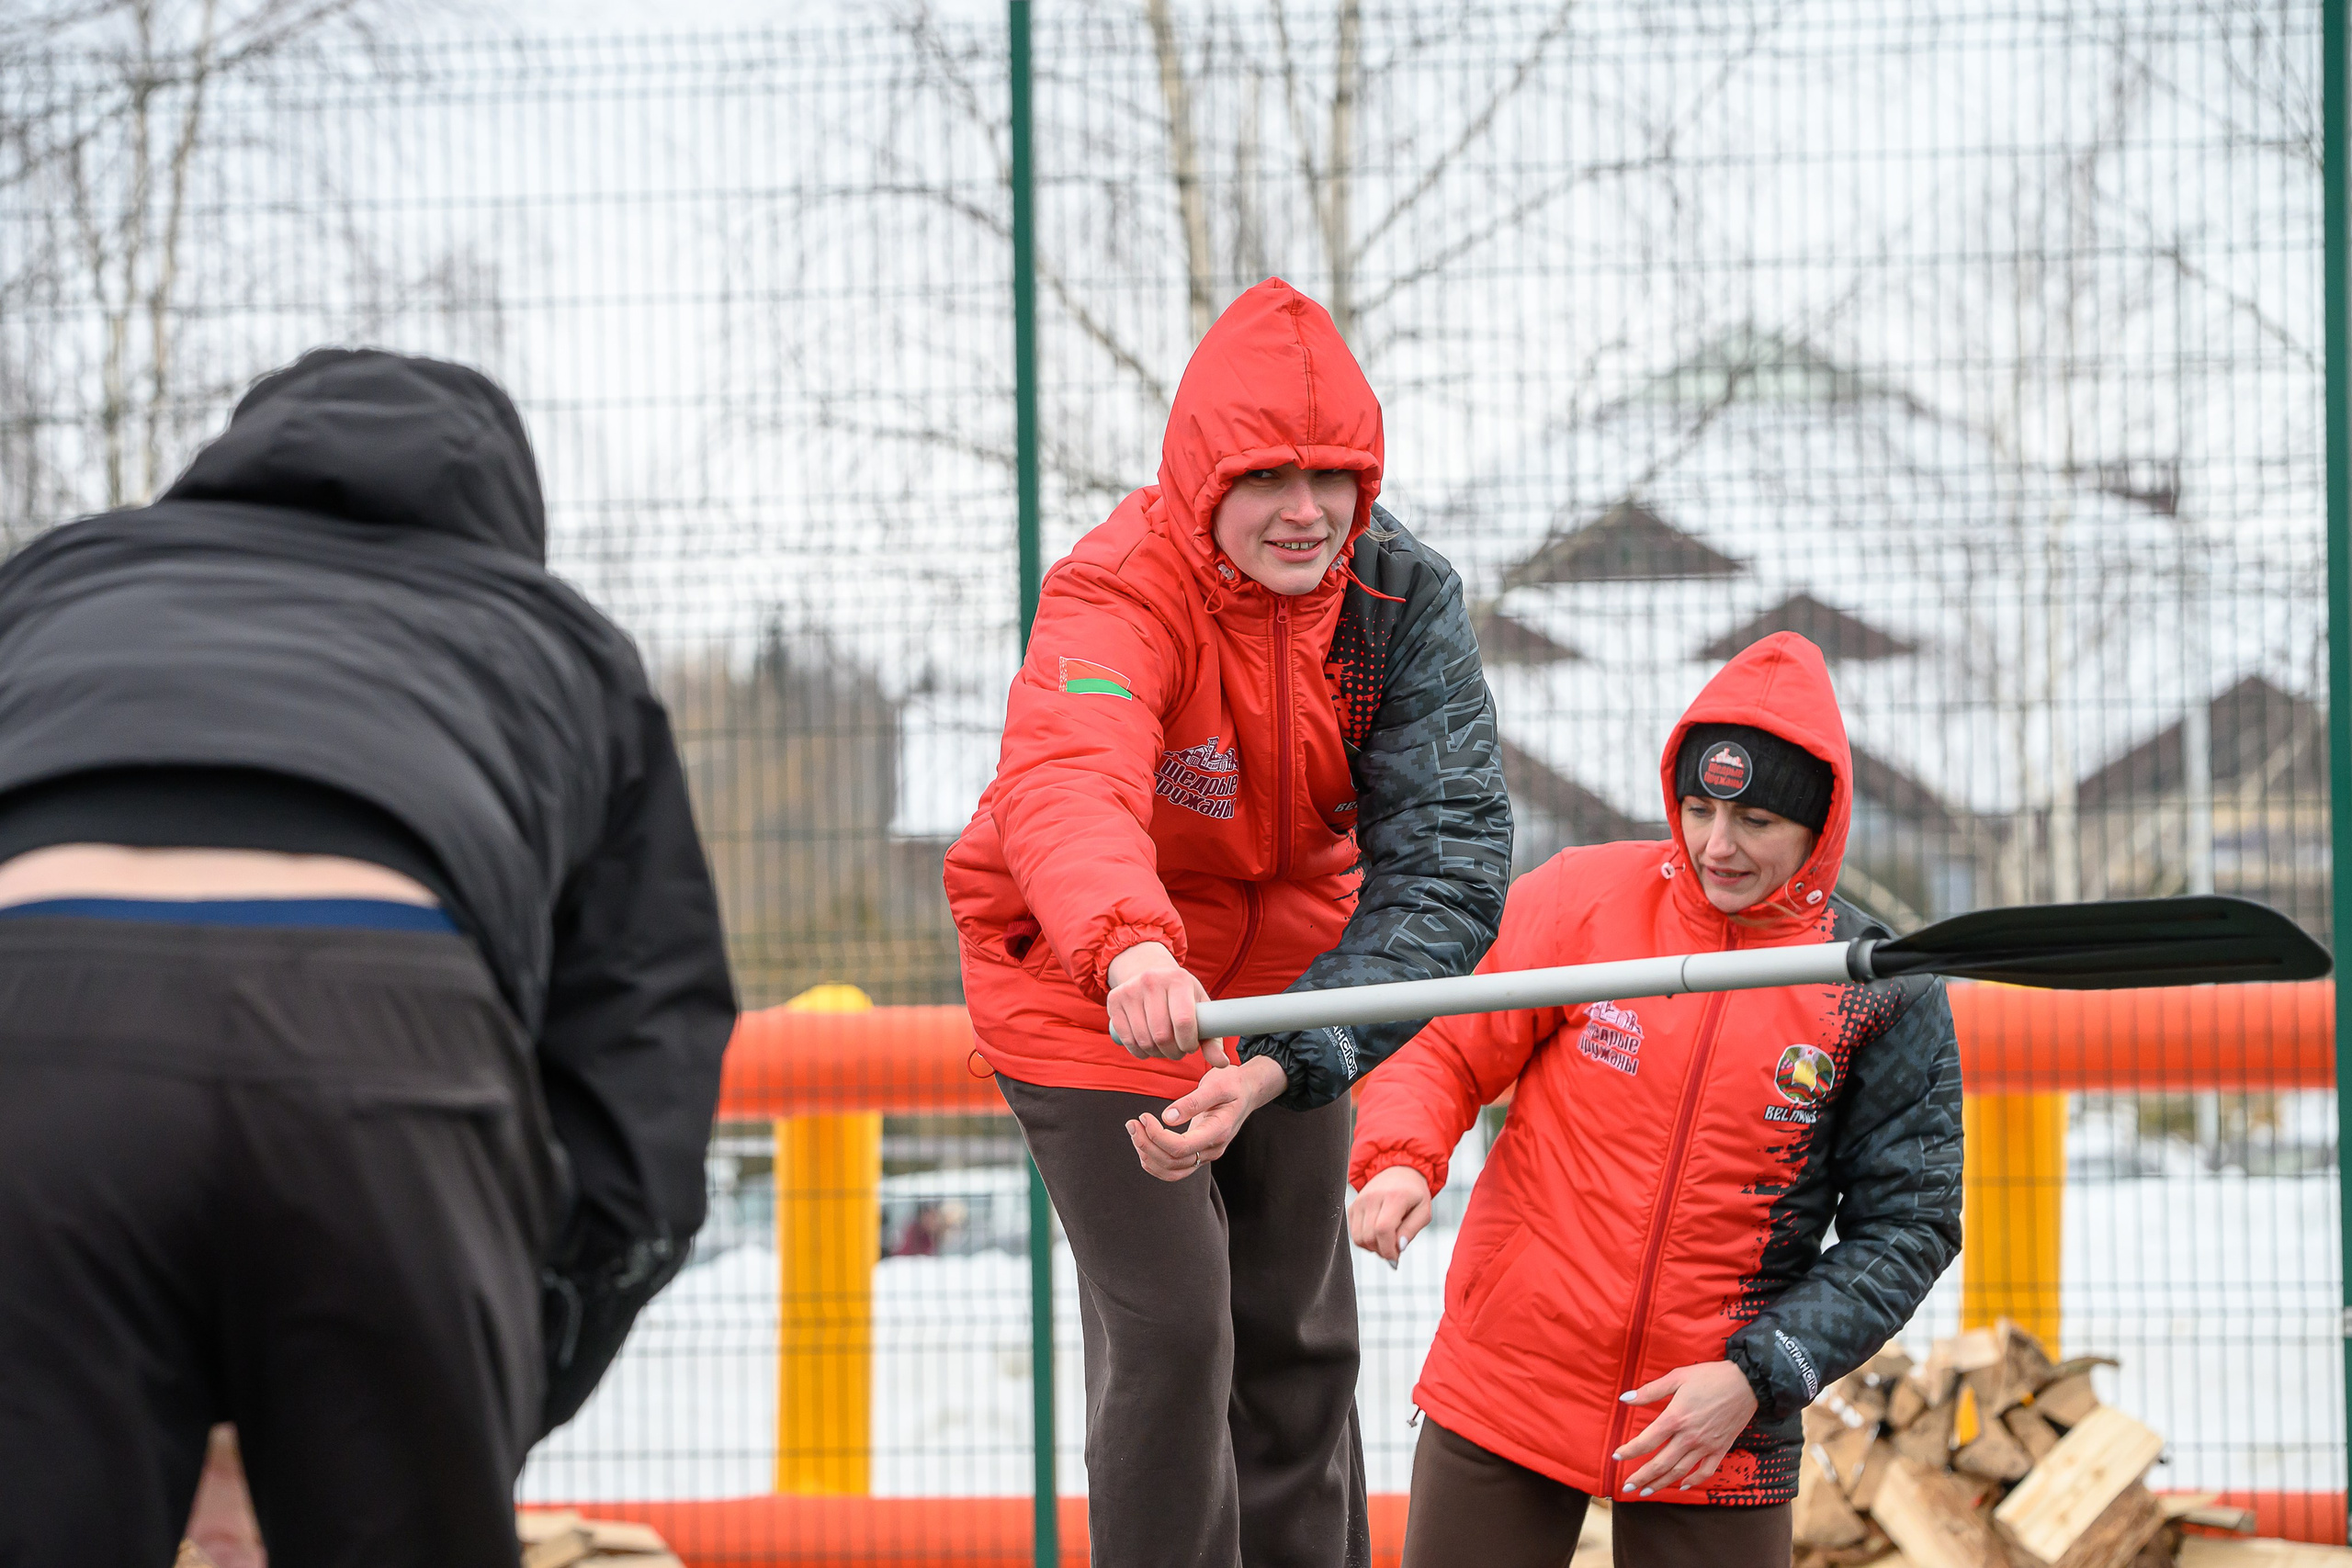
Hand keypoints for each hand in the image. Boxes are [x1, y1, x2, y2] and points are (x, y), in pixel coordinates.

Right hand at [1105, 942, 1227, 1064]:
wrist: (1148, 971)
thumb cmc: (1180, 995)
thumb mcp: (1199, 1007)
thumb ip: (1212, 1037)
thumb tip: (1222, 1063)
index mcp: (1178, 980)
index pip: (1184, 1021)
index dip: (1188, 1043)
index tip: (1191, 1047)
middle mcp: (1152, 981)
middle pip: (1162, 1034)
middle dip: (1173, 1052)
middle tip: (1178, 1051)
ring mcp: (1130, 990)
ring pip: (1144, 1040)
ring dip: (1157, 1053)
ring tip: (1165, 1048)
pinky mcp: (1114, 1000)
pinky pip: (1127, 1039)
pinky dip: (1140, 1051)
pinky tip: (1148, 1047)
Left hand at [1125, 1056, 1287, 1180]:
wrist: (1247, 1091)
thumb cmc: (1232, 1083)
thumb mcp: (1215, 1084)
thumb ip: (1193, 1101)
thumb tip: (1166, 1117)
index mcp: (1218, 1132)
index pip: (1181, 1148)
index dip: (1157, 1136)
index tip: (1144, 1116)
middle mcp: (1212, 1149)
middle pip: (1173, 1162)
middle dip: (1146, 1145)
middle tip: (1132, 1123)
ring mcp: (1206, 1155)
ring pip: (1172, 1171)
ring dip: (1148, 1156)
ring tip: (1134, 1132)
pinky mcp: (1199, 1154)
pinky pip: (1174, 1170)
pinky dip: (1155, 1162)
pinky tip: (1143, 1145)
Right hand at [1347, 1165, 1433, 1266]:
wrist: (1398, 1170)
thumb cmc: (1414, 1193)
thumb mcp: (1423, 1211)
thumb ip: (1411, 1230)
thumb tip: (1398, 1249)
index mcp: (1394, 1197)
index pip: (1383, 1229)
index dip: (1388, 1249)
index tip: (1396, 1258)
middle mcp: (1372, 1197)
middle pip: (1369, 1236)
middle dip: (1382, 1251)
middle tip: (1394, 1251)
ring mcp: (1360, 1201)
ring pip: (1358, 1238)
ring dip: (1372, 1248)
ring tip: (1386, 1242)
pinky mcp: (1353, 1206)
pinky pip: (1353, 1233)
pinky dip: (1365, 1240)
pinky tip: (1377, 1235)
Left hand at [1612, 1360, 1758, 1494]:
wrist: (1747, 1383)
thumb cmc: (1710, 1376)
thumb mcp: (1677, 1377)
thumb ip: (1650, 1391)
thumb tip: (1625, 1399)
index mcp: (1676, 1417)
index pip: (1646, 1440)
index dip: (1630, 1451)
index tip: (1616, 1457)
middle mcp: (1689, 1436)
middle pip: (1660, 1463)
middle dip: (1641, 1477)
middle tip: (1626, 1488)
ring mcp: (1706, 1445)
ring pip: (1680, 1471)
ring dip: (1661, 1483)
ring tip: (1646, 1492)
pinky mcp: (1720, 1449)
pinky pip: (1706, 1471)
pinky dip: (1693, 1481)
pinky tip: (1682, 1487)